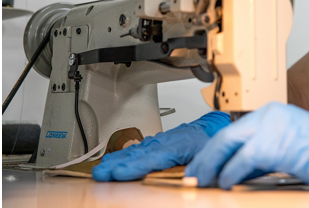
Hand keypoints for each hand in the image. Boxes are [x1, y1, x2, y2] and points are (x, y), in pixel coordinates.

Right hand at [92, 111, 229, 180]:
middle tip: (100, 174)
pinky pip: (134, 149)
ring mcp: (156, 142)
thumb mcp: (207, 157)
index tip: (118, 173)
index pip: (151, 159)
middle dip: (115, 165)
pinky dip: (120, 155)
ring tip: (100, 169)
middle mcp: (162, 143)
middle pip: (136, 156)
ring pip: (132, 152)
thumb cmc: (207, 143)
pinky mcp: (152, 143)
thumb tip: (192, 180)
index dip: (134, 168)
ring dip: (114, 161)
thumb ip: (198, 169)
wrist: (208, 128)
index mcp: (176, 147)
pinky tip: (110, 160)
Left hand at [185, 103, 308, 189]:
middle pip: (223, 137)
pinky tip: (225, 183)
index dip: (211, 151)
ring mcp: (270, 128)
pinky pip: (243, 160)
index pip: (231, 132)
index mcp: (269, 114)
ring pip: (227, 145)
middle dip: (204, 158)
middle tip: (192, 174)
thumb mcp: (286, 148)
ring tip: (202, 181)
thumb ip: (259, 156)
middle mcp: (266, 116)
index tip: (201, 165)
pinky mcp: (275, 145)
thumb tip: (233, 171)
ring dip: (211, 166)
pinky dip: (230, 173)